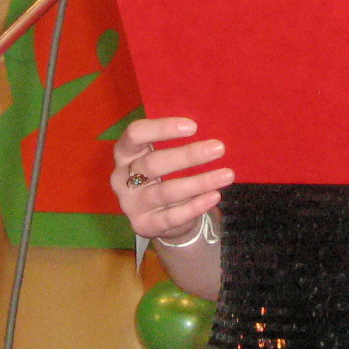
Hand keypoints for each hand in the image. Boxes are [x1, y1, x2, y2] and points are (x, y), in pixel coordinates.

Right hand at [110, 117, 233, 240]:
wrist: (158, 216)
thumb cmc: (162, 175)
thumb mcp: (161, 155)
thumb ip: (174, 142)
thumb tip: (210, 124)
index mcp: (124, 153)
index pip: (135, 134)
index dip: (162, 128)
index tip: (193, 127)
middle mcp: (121, 178)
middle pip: (152, 164)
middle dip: (188, 156)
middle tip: (219, 148)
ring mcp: (130, 204)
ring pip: (165, 192)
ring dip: (199, 182)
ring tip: (227, 175)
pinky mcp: (143, 225)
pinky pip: (172, 216)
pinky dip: (195, 206)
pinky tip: (215, 196)